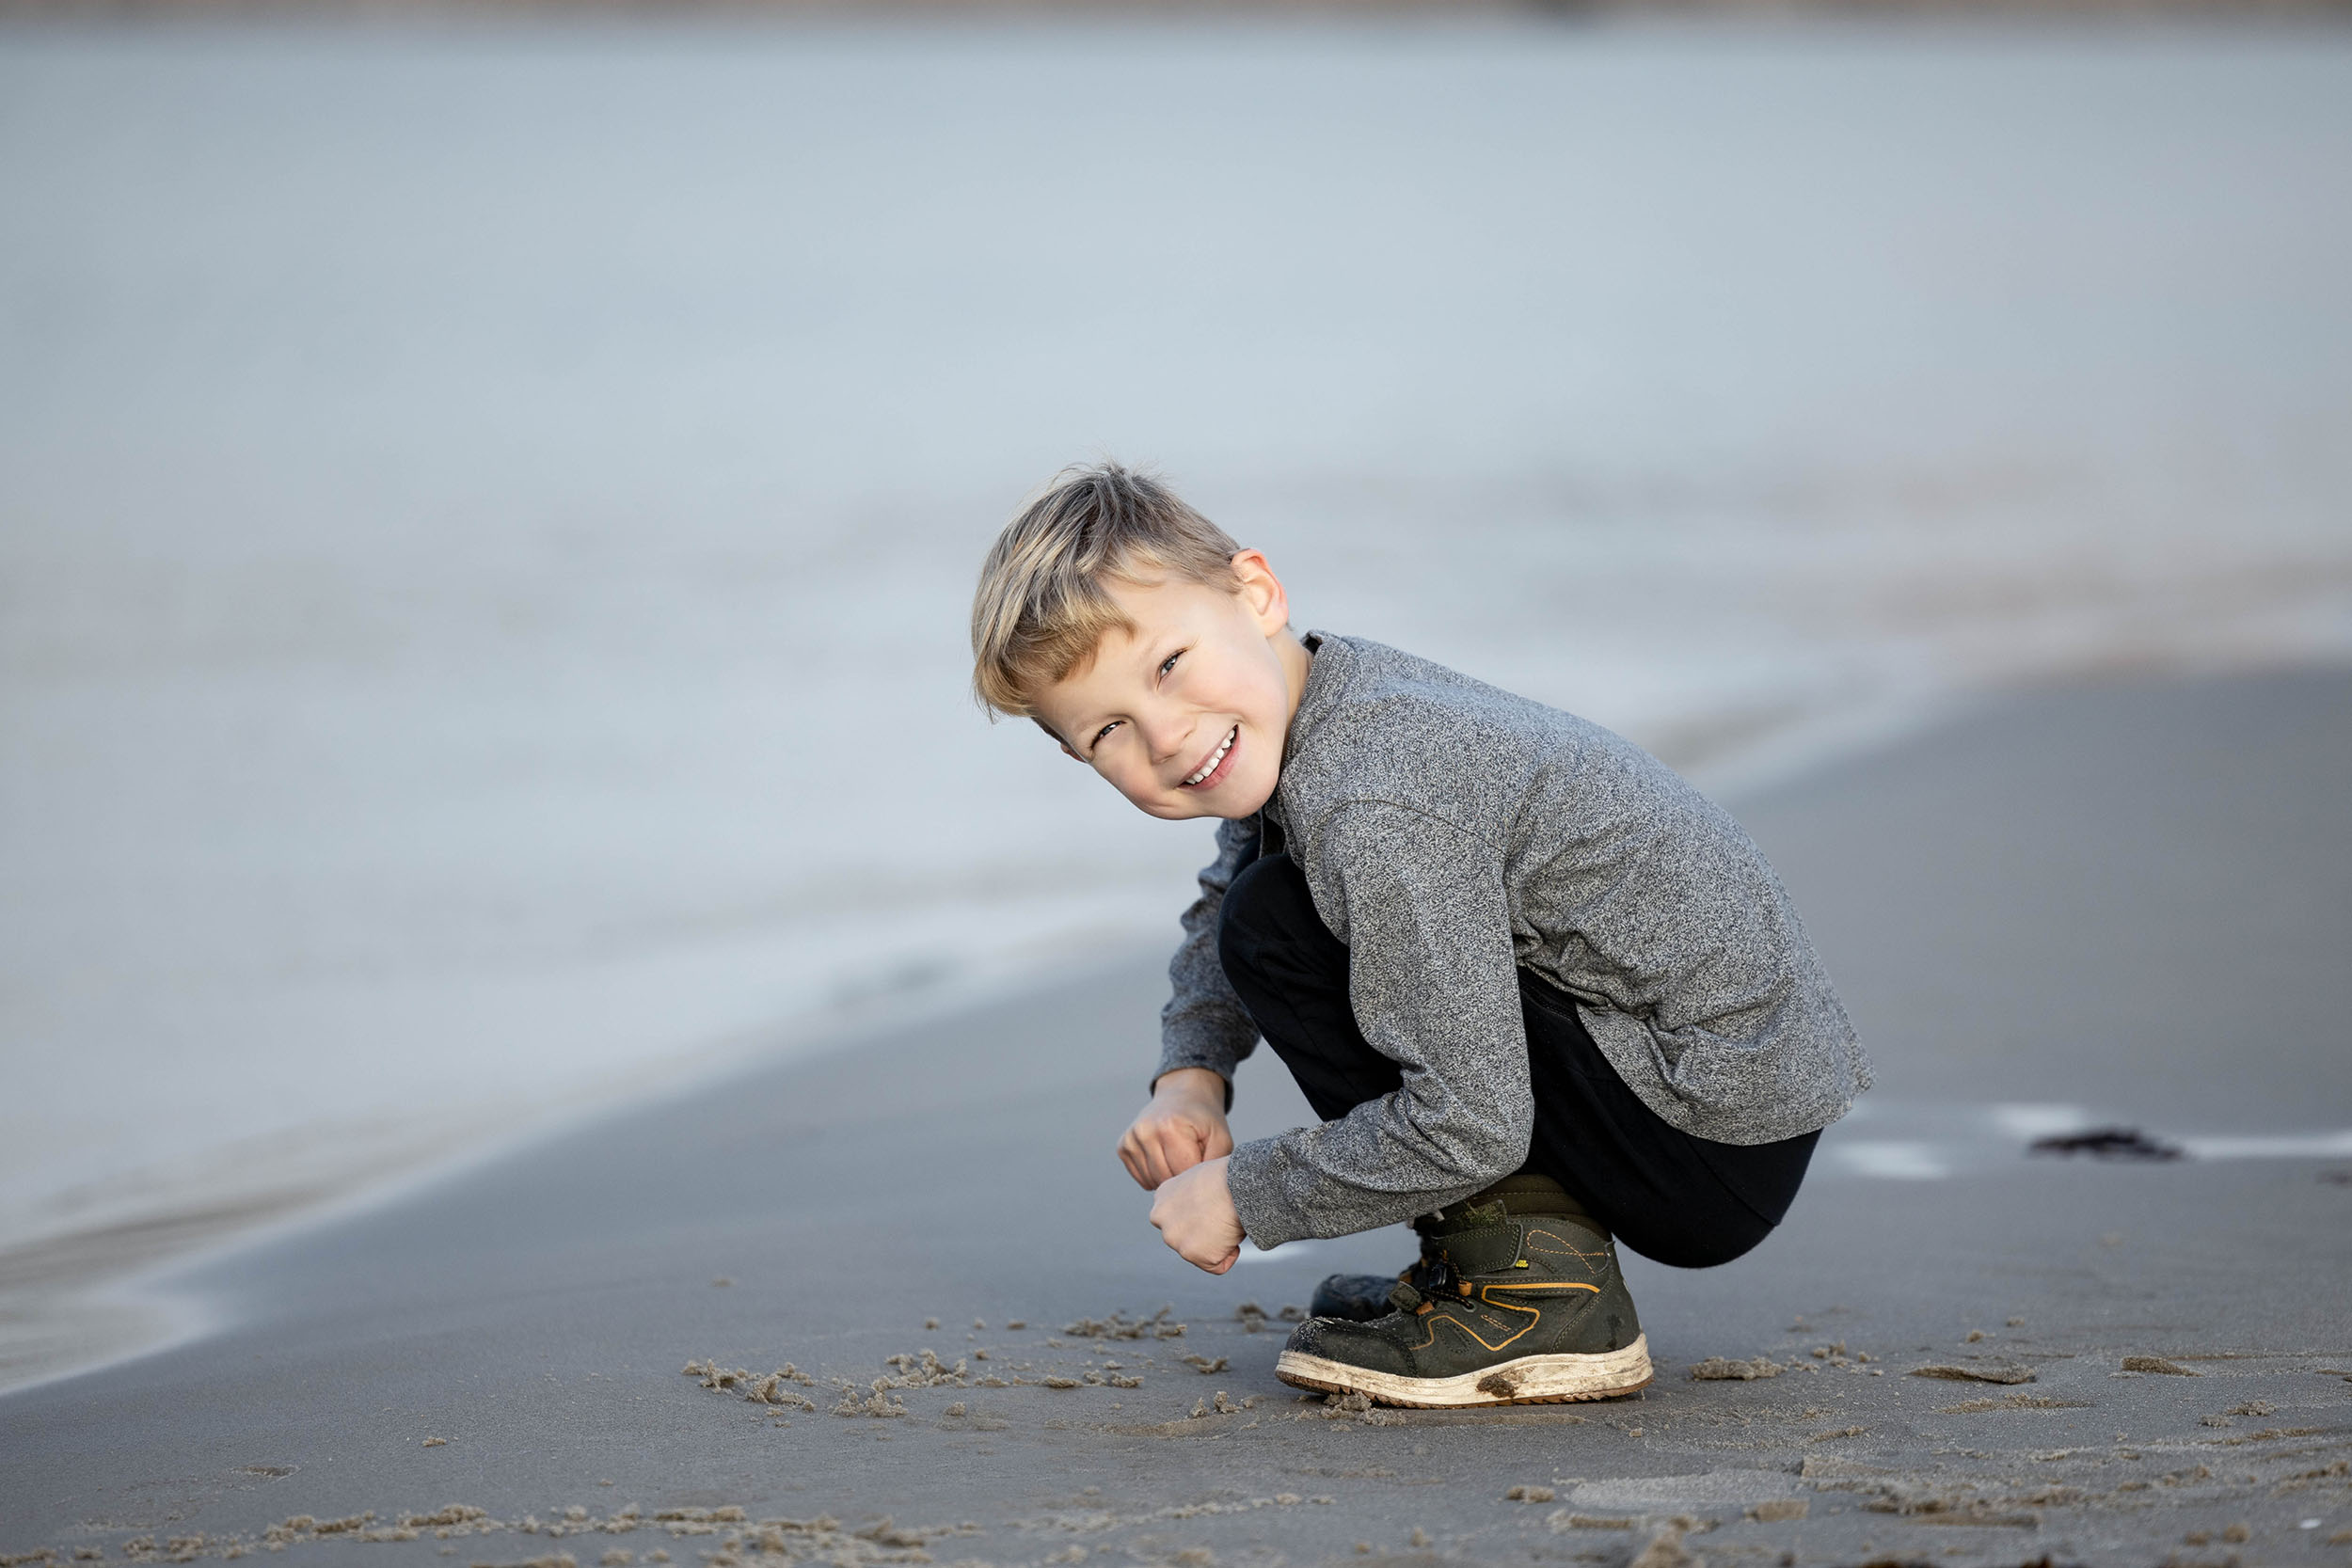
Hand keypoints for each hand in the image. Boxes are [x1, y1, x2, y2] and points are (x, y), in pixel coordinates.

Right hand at [1117, 1067, 1233, 1189]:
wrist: (1181, 1094)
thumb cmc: (1203, 1119)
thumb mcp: (1220, 1137)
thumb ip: (1215, 1163)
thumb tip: (1202, 1189)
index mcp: (1169, 1127)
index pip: (1183, 1173)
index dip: (1197, 1174)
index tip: (1204, 1162)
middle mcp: (1145, 1132)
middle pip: (1165, 1180)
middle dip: (1183, 1177)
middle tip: (1193, 1159)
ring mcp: (1131, 1139)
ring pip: (1152, 1182)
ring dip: (1169, 1178)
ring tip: (1180, 1157)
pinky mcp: (1123, 1146)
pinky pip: (1142, 1178)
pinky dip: (1156, 1176)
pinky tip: (1166, 1158)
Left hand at [1149, 1156, 1244, 1273]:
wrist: (1237, 1184)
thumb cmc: (1228, 1176)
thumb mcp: (1200, 1180)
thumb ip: (1191, 1196)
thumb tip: (1203, 1208)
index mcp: (1162, 1196)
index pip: (1177, 1217)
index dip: (1200, 1215)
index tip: (1213, 1206)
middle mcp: (1160, 1217)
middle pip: (1185, 1237)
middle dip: (1204, 1233)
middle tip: (1222, 1215)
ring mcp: (1174, 1237)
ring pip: (1200, 1252)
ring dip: (1217, 1243)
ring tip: (1227, 1221)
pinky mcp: (1192, 1254)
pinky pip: (1218, 1265)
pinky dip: (1230, 1255)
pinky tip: (1232, 1233)